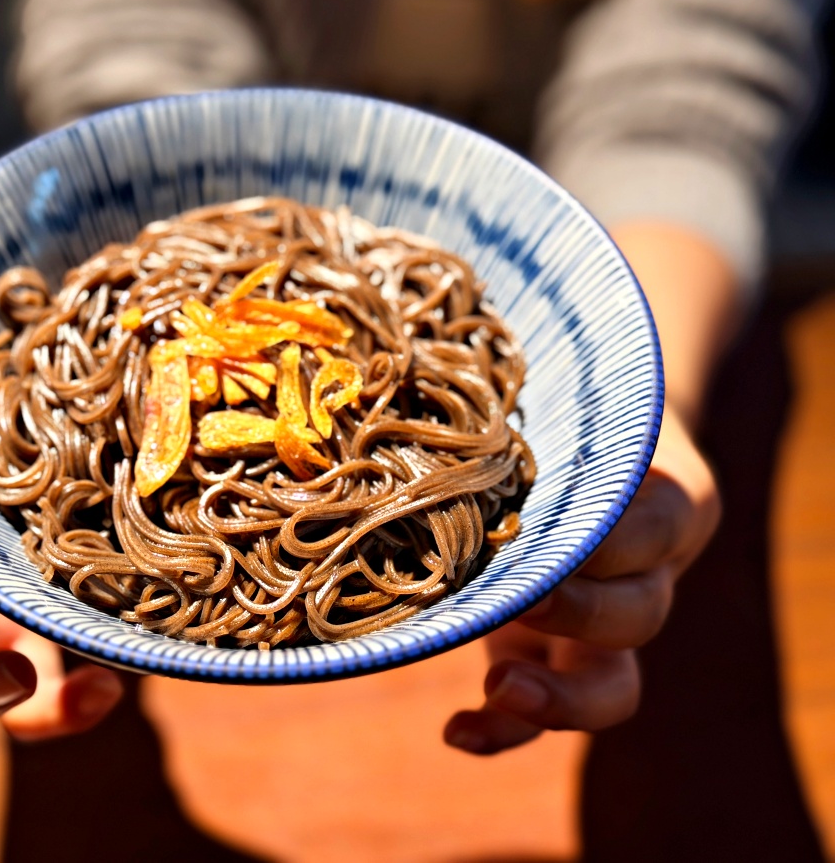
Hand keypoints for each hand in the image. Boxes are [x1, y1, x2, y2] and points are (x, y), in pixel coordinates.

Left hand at [443, 404, 719, 753]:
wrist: (586, 449)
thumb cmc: (572, 412)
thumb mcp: (573, 400)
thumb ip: (540, 403)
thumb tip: (433, 367)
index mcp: (664, 501)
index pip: (658, 525)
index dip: (610, 537)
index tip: (553, 531)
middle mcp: (644, 573)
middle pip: (641, 613)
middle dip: (583, 613)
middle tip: (524, 599)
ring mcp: (599, 626)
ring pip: (612, 685)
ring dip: (559, 697)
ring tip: (501, 688)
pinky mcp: (552, 655)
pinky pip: (547, 715)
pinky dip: (506, 732)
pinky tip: (455, 731)